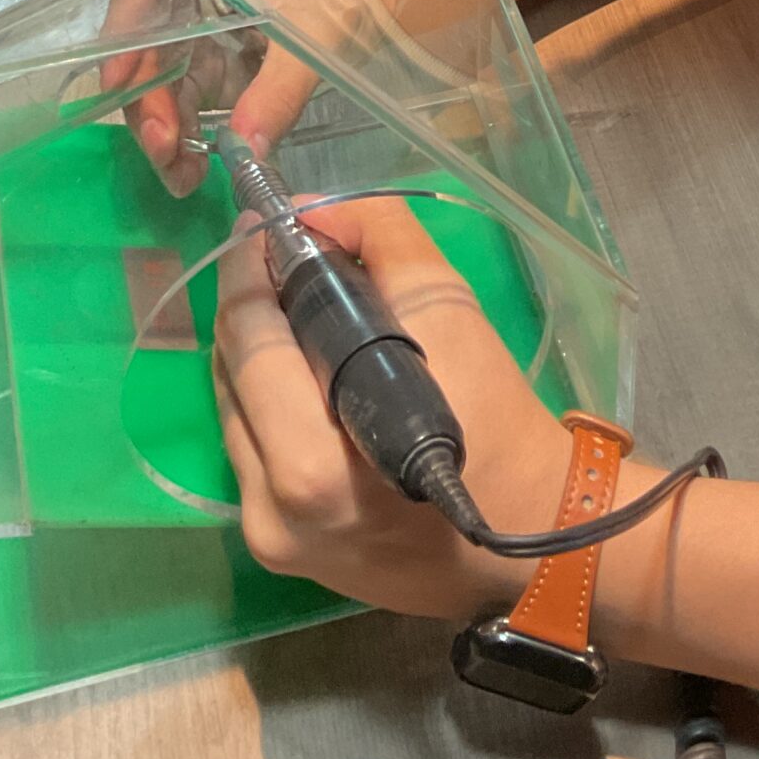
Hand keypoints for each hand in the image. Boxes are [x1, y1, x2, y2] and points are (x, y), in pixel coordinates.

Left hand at [215, 194, 578, 618]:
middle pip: (229, 371)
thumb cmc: (496, 420)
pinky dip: (267, 397)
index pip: (249, 339)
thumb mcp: (447, 308)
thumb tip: (313, 210)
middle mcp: (273, 509)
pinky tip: (304, 368)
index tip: (263, 222)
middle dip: (250, 301)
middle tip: (278, 255)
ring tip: (294, 307)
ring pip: (232, 409)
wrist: (529, 535)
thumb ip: (379, 240)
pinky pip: (250, 448)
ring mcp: (269, 536)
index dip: (248, 268)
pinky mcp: (278, 548)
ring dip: (255, 349)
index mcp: (310, 463)